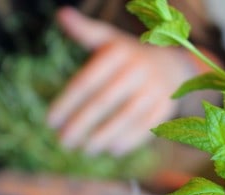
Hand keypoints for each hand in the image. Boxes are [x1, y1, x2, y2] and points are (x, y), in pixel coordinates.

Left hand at [48, 7, 196, 155]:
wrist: (174, 66)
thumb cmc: (130, 55)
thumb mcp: (110, 39)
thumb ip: (85, 31)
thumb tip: (61, 14)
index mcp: (119, 52)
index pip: (86, 81)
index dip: (67, 103)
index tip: (50, 121)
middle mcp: (138, 69)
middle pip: (103, 102)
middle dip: (81, 124)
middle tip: (62, 141)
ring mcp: (154, 89)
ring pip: (124, 117)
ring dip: (102, 137)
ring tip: (84, 150)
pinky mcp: (165, 107)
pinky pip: (144, 128)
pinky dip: (127, 141)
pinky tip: (110, 150)